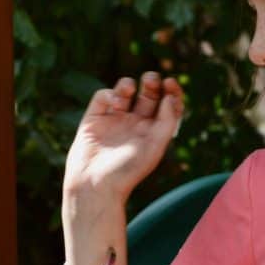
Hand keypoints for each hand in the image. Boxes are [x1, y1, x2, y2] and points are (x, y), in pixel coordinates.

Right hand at [64, 72, 183, 200]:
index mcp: (153, 132)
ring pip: (124, 91)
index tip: (170, 83)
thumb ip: (167, 120)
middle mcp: (134, 124)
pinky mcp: (93, 119)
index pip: (166, 105)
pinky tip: (115, 104)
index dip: (171, 91)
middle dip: (151, 83)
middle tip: (151, 80)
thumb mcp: (156, 146)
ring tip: (130, 87)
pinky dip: (110, 94)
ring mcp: (113, 120)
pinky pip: (102, 97)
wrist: (95, 184)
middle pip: (147, 94)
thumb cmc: (128, 170)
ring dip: (128, 83)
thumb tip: (170, 96)